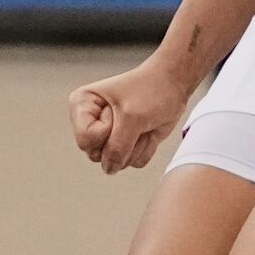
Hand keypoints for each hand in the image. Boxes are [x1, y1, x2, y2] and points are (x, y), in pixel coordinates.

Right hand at [69, 54, 190, 174]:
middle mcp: (89, 122)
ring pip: (115, 162)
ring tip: (142, 124)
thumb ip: (117, 148)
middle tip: (133, 119)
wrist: (173, 85)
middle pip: (96, 154)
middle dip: (122, 141)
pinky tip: (147, 130)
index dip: (106, 132)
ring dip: (136, 145)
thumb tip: (109, 169)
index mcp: (81, 105)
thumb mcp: (132, 118)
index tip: (119, 112)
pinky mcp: (123, 145)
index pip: (85, 140)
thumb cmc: (151, 90)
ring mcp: (106, 136)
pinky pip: (131, 162)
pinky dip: (145, 148)